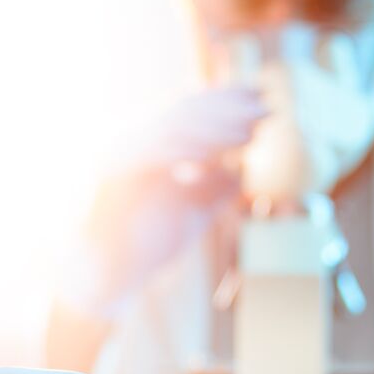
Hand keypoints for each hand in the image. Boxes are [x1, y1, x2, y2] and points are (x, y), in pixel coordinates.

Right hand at [60, 87, 264, 320]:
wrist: (106, 276)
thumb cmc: (147, 247)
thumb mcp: (192, 214)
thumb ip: (214, 190)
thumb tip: (241, 170)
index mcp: (149, 148)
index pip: (191, 113)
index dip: (228, 101)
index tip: (261, 96)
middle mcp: (132, 142)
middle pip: (185, 112)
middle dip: (229, 108)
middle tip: (266, 107)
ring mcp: (120, 153)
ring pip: (173, 127)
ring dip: (215, 127)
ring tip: (251, 130)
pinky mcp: (112, 172)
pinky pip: (155, 153)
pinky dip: (185, 150)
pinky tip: (214, 153)